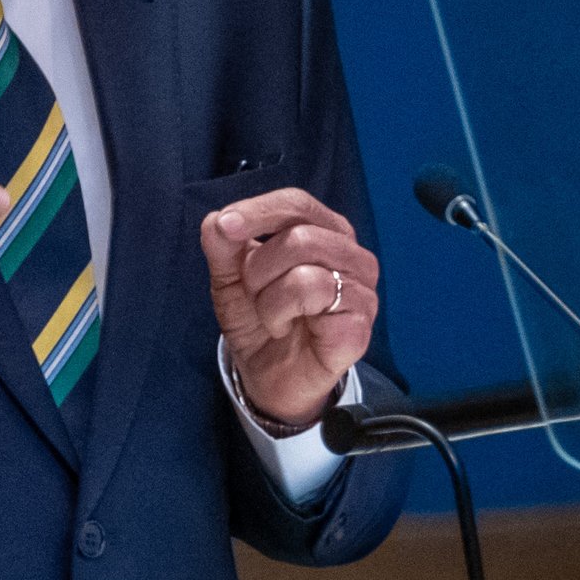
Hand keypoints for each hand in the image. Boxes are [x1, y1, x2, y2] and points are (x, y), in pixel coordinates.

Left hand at [203, 187, 378, 426]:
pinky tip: (286, 329)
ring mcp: (362, 291)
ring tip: (271, 315)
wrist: (267, 376)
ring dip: (268, 299)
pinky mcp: (359, 326)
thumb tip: (217, 221)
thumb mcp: (230, 279)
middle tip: (254, 294)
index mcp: (325, 232)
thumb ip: (224, 247)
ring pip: (305, 272)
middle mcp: (351, 255)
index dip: (258, 211)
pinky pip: (316, 302)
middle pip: (298, 236)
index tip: (225, 226)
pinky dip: (282, 316)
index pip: (297, 203)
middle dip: (258, 269)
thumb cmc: (259, 320)